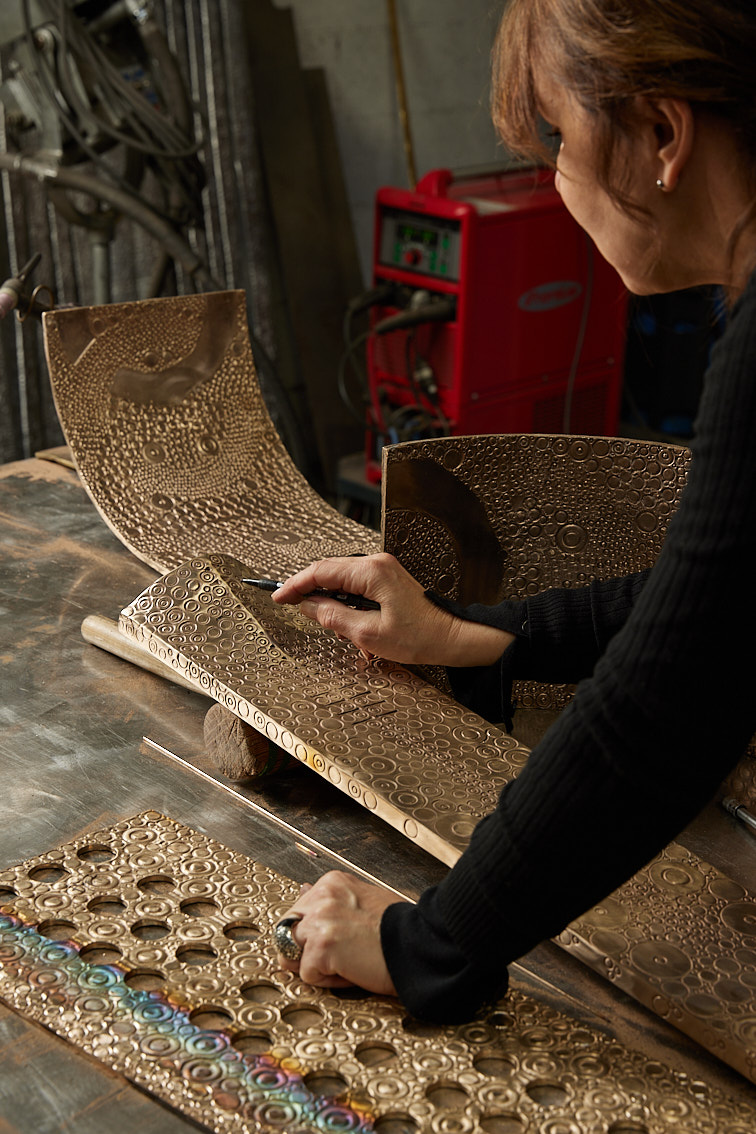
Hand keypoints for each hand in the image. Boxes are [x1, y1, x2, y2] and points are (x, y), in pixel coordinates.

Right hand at [272, 552, 512, 666]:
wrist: (451, 637)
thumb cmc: (417, 637)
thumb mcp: (368, 634)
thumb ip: (333, 616)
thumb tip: (308, 606)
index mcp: (371, 572)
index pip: (321, 571)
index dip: (295, 584)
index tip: (277, 597)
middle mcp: (376, 563)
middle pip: (329, 570)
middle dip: (309, 591)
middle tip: (292, 608)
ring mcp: (383, 569)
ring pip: (341, 578)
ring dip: (330, 600)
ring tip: (335, 628)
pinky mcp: (387, 579)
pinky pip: (355, 584)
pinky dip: (345, 601)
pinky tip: (349, 623)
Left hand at [274, 871, 401, 995]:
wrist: (419, 944)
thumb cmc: (398, 928)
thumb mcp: (363, 901)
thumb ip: (332, 901)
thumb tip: (304, 890)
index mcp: (332, 883)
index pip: (298, 911)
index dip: (313, 934)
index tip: (337, 941)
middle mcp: (323, 896)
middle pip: (287, 931)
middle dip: (305, 949)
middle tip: (340, 955)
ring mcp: (320, 920)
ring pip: (292, 952)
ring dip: (317, 964)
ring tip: (349, 961)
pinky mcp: (322, 946)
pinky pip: (308, 974)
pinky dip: (328, 981)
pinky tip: (354, 970)